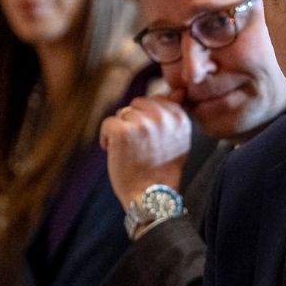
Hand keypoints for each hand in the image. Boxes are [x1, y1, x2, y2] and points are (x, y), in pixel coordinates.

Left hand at [100, 89, 190, 208]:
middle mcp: (163, 117)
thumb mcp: (178, 138)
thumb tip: (178, 90)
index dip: (148, 119)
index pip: (156, 100)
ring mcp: (142, 123)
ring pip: (122, 113)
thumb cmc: (162, 169)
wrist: (151, 195)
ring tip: (130, 151)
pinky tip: (115, 152)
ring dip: (121, 130)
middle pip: (137, 104)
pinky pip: (108, 124)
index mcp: (178, 117)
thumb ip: (175, 114)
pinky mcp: (122, 131)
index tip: (152, 140)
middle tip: (140, 146)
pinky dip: (106, 139)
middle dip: (134, 121)